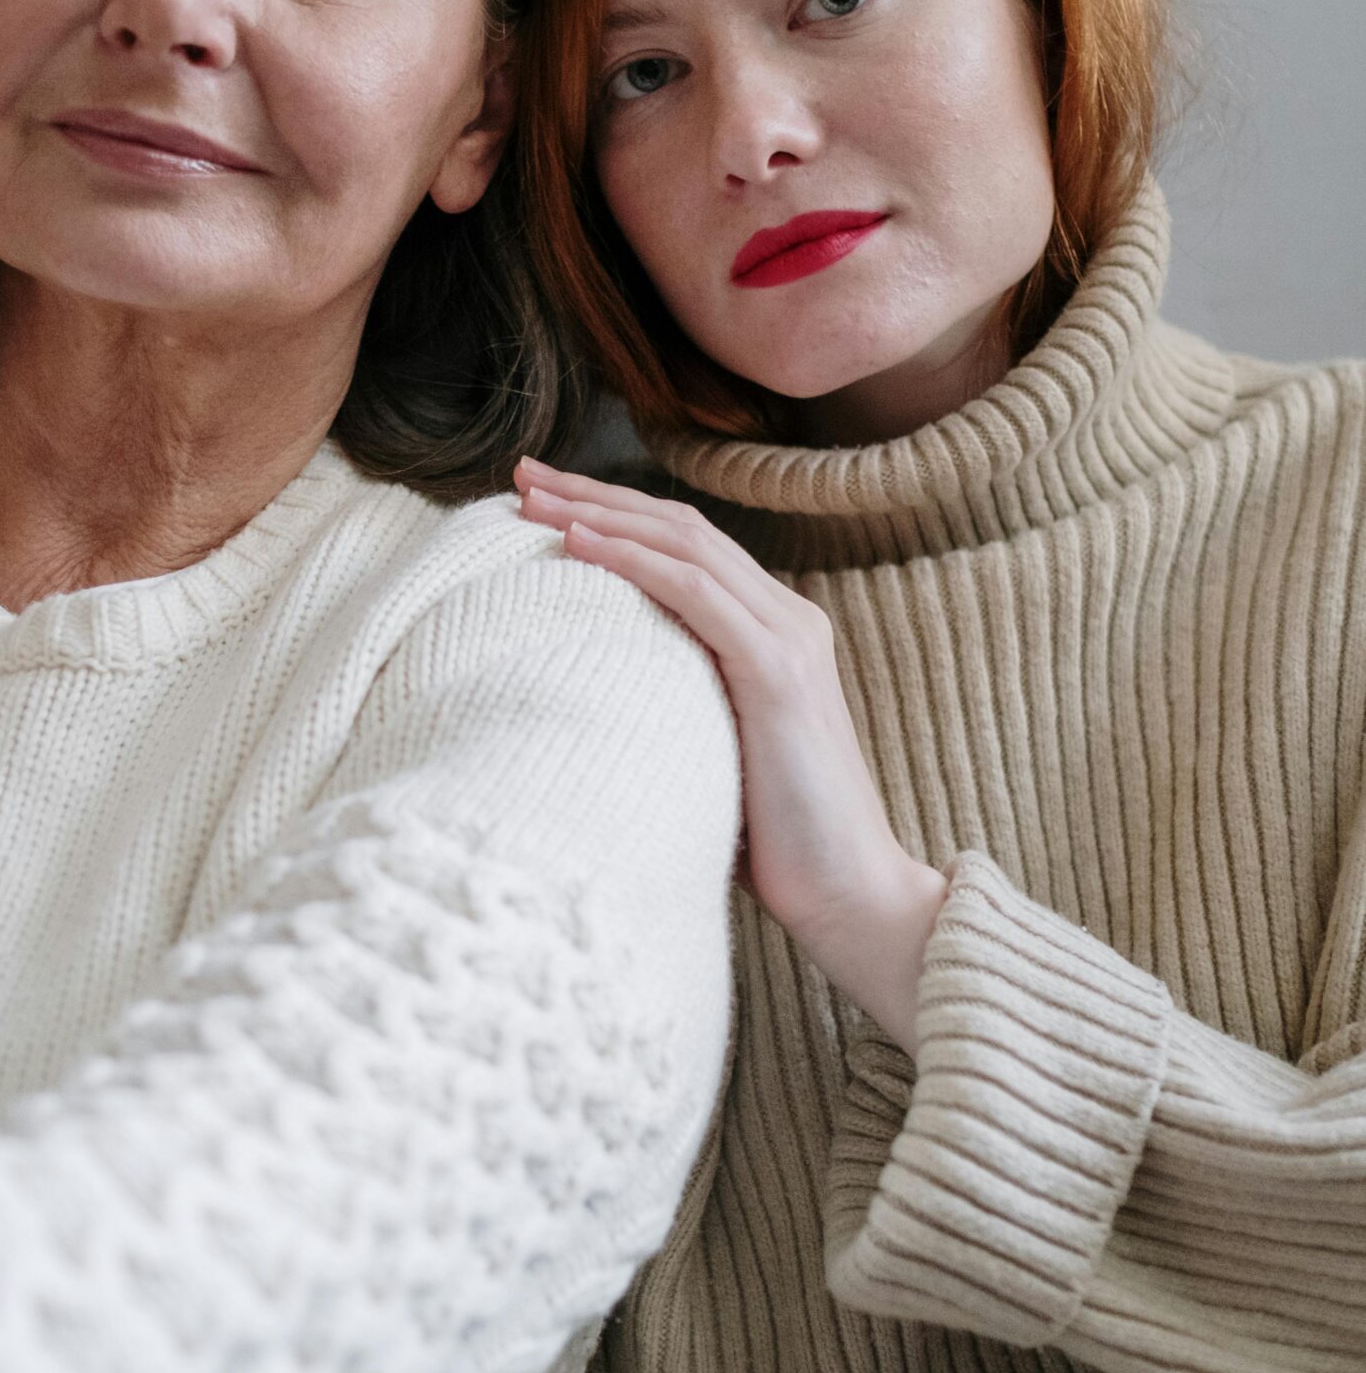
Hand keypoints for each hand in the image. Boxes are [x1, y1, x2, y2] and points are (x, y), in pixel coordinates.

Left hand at [516, 463, 945, 1049]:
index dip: (613, 514)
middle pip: (679, 528)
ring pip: (684, 546)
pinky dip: (634, 561)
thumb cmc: (775, 844)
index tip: (541, 501)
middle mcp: (787, 619)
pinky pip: (696, 594)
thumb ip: (677, 708)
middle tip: (522, 475)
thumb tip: (592, 700)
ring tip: (533, 498)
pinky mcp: (779, 675)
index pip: (683, 548)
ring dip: (602, 514)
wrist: (851, 896)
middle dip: (595, 494)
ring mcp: (789, 640)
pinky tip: (579, 543)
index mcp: (774, 632)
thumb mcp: (712, 753)